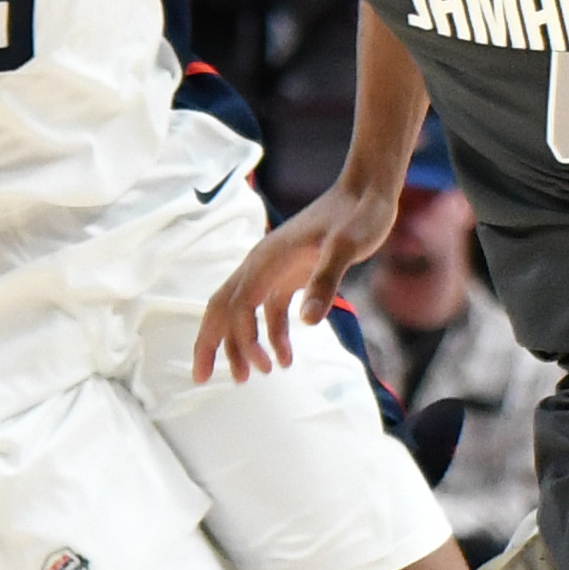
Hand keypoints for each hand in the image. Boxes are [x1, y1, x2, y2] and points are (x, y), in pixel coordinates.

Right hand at [195, 173, 399, 382]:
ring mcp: (273, 270)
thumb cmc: (358, 215)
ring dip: (242, 344)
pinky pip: (267, 310)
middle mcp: (261, 264)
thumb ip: (326, 281)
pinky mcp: (288, 275)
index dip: (231, 341)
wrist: (366, 191)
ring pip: (241, 312)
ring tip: (256, 375)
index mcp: (267, 259)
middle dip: (210, 343)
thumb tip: (307, 323)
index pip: (238, 307)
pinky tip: (286, 358)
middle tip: (201, 378)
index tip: (245, 373)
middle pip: (222, 308)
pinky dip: (270, 336)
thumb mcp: (348, 246)